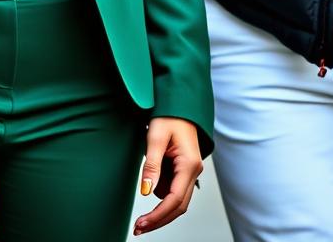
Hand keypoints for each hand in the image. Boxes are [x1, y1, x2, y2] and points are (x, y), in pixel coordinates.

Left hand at [133, 117, 202, 234]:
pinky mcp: (184, 169)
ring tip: (144, 190)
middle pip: (179, 206)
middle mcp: (194, 171)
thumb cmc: (170, 115)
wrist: (180, 103)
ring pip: (177, 199)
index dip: (158, 216)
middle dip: (159, 219)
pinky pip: (173, 187)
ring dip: (160, 205)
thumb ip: (152, 165)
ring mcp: (190, 170)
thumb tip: (147, 192)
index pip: (175, 200)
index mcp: (189, 164)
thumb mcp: (156, 137)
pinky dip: (161, 190)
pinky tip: (153, 176)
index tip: (142, 224)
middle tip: (139, 228)